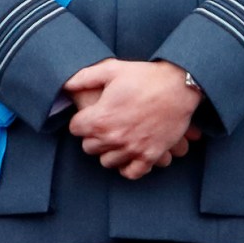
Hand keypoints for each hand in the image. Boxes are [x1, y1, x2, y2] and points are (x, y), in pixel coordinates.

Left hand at [64, 58, 201, 178]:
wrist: (177, 87)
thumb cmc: (143, 76)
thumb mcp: (111, 69)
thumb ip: (84, 77)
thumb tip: (66, 84)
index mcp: (101, 118)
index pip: (75, 129)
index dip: (80, 119)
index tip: (88, 113)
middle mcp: (114, 138)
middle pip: (89, 147)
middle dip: (92, 135)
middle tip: (101, 123)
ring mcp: (133, 149)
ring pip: (107, 161)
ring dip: (108, 150)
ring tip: (114, 137)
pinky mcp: (150, 156)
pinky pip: (131, 173)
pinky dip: (127, 166)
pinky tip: (127, 153)